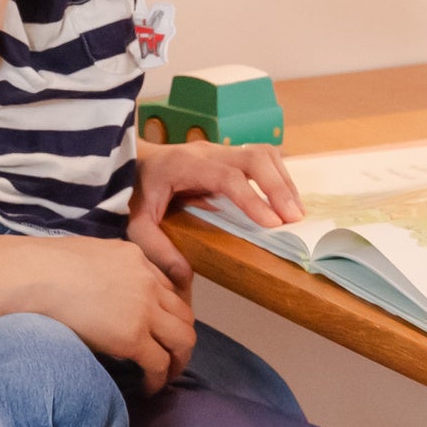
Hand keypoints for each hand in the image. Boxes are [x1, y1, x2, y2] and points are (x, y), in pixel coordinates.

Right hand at [1, 235, 193, 388]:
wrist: (31, 276)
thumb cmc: (41, 266)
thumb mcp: (85, 257)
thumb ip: (105, 271)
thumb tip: (98, 290)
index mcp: (135, 258)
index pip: (167, 289)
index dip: (166, 313)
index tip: (158, 330)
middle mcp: (148, 281)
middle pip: (184, 315)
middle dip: (180, 338)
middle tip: (170, 357)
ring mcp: (144, 309)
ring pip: (183, 340)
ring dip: (178, 361)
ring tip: (166, 376)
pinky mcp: (133, 336)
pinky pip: (159, 364)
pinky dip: (158, 379)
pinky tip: (147, 388)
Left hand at [126, 140, 301, 285]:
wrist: (130, 162)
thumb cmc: (133, 193)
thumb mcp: (135, 223)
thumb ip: (155, 248)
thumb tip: (183, 275)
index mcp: (184, 166)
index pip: (227, 177)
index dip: (252, 199)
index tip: (272, 224)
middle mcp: (206, 152)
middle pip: (254, 157)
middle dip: (279, 187)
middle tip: (294, 220)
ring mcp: (219, 150)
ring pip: (263, 153)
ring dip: (284, 181)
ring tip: (296, 213)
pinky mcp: (228, 154)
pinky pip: (262, 157)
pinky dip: (279, 177)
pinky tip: (285, 201)